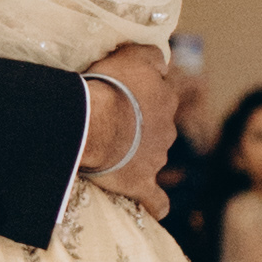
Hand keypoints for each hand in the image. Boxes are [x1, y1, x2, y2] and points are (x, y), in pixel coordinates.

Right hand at [84, 45, 177, 218]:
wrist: (95, 123)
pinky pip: (156, 199)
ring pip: (154, 155)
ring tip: (111, 153)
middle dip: (142, 124)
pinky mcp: (142, 183)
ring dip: (139, 155)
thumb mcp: (132, 55)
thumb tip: (163, 60)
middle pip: (157, 125)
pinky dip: (156, 203)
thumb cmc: (108, 86)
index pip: (161, 93)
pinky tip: (156, 207)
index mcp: (165, 98)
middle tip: (112, 121)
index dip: (142, 93)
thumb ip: (152, 54)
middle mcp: (166, 128)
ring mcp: (156, 158)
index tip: (123, 93)